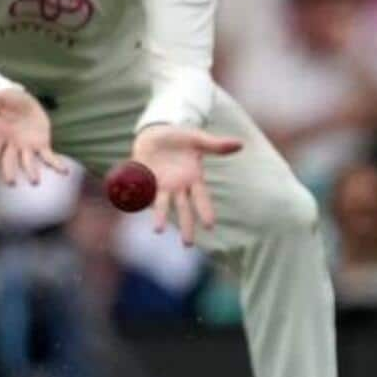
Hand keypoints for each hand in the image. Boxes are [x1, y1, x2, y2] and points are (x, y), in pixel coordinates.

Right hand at [0, 87, 69, 186]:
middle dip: (9, 171)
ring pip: (28, 162)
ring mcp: (26, 147)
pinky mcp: (41, 145)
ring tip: (35, 181)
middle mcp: (11, 145)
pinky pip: (48, 157)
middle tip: (10, 183)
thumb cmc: (6, 101)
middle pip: (8, 160)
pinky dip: (56, 164)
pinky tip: (64, 171)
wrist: (22, 102)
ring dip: (31, 171)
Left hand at [130, 124, 243, 246]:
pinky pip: (142, 191)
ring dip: (160, 217)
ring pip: (161, 204)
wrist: (155, 131)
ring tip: (158, 231)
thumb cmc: (181, 138)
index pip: (201, 198)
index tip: (210, 226)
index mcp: (192, 178)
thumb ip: (217, 145)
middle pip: (183, 209)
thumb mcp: (199, 139)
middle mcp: (177, 186)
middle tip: (188, 245)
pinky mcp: (144, 178)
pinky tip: (135, 209)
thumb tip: (241, 143)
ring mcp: (160, 184)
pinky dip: (139, 199)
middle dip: (186, 226)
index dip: (205, 211)